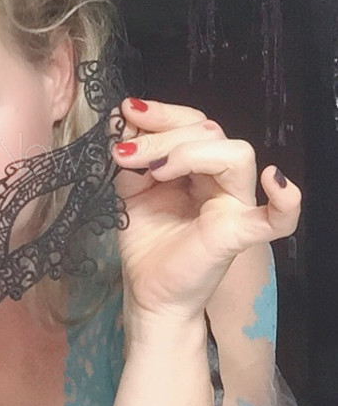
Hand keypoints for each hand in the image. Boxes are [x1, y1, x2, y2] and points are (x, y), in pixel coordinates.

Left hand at [109, 99, 300, 322]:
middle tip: (125, 152)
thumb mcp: (129, 190)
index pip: (194, 122)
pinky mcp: (239, 234)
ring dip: (188, 151)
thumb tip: (120, 117)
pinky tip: (274, 180)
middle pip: (210, 132)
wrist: (149, 294)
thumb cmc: (147, 243)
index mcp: (197, 167)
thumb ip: (131, 156)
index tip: (127, 111)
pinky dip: (284, 201)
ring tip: (154, 172)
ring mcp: (234, 205)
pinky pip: (276, 218)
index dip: (163, 113)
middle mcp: (221, 180)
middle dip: (163, 134)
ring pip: (236, 154)